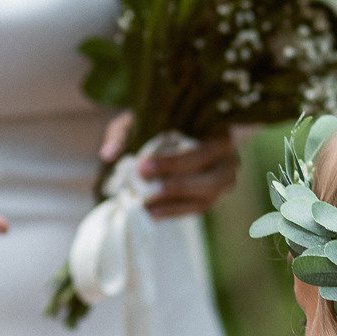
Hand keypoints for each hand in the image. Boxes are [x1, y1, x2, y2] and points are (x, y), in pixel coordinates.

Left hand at [99, 113, 239, 219]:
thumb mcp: (139, 121)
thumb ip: (124, 134)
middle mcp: (229, 156)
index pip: (201, 151)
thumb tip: (107, 154)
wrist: (170, 132)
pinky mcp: (214, 195)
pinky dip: (175, 211)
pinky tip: (152, 214)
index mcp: (219, 131)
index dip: (173, 162)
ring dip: (175, 204)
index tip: (142, 166)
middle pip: (209, 179)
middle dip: (176, 186)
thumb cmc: (156, 122)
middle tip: (144, 189)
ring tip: (145, 206)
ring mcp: (225, 178)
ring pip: (207, 197)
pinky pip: (198, 208)